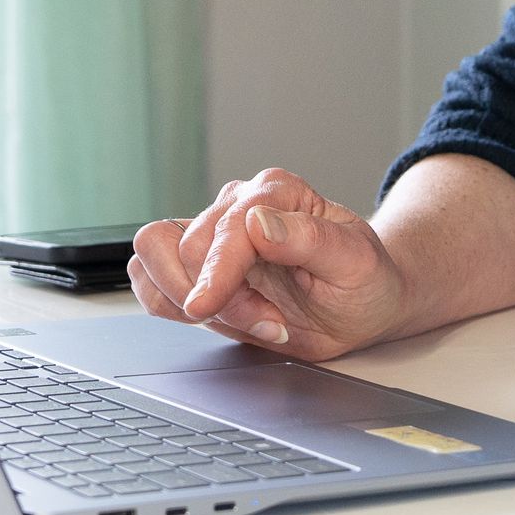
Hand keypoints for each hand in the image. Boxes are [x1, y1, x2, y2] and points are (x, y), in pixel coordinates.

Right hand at [131, 168, 414, 361]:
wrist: (362, 306)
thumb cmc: (365, 280)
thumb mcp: (355, 262)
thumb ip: (309, 238)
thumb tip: (258, 222)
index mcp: (277, 192)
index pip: (226, 226)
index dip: (215, 270)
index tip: (206, 307)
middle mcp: (239, 206)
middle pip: (183, 244)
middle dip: (218, 296)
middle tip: (268, 322)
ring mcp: (214, 235)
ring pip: (152, 252)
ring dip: (183, 297)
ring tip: (243, 318)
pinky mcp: (197, 267)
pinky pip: (150, 277)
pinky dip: (167, 304)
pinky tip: (215, 317)